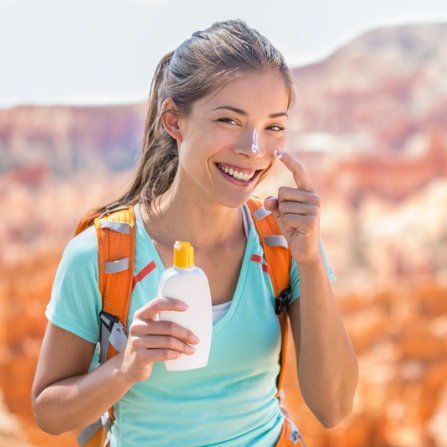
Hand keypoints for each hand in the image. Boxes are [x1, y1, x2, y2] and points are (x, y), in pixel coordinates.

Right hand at [119, 297, 199, 382]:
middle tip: (196, 339)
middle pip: (168, 326)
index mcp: (140, 315)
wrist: (129, 365)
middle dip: (186, 333)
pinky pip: (164, 354)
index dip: (173, 304)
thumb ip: (161, 322)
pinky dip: (175, 354)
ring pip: (168, 341)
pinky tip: (180, 355)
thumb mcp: (149, 329)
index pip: (157, 304)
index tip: (187, 307)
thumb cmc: (146, 343)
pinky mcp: (140, 357)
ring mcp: (137, 342)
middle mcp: (137, 326)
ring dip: (183, 346)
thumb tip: (190, 319)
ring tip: (191, 349)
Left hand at [264, 149, 321, 265]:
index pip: (298, 172)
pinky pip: (286, 217)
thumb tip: (268, 202)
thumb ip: (274, 203)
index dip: (288, 161)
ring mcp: (314, 208)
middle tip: (290, 218)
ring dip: (283, 217)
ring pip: (283, 206)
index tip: (278, 150)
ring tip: (294, 225)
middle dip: (280, 206)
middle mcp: (313, 197)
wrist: (305, 249)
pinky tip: (296, 230)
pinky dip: (286, 225)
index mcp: (307, 192)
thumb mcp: (281, 213)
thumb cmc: (293, 227)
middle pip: (282, 191)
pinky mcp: (311, 220)